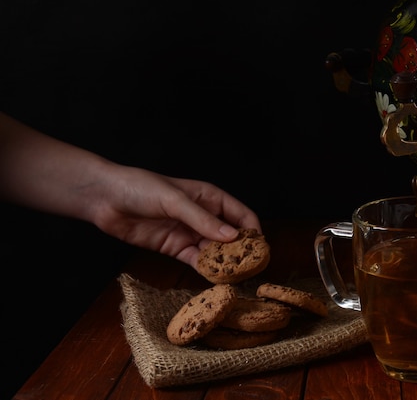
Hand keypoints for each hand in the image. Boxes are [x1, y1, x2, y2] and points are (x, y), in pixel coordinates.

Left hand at [88, 165, 260, 268]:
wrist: (105, 198)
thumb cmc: (140, 188)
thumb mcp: (174, 200)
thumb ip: (203, 219)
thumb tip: (232, 236)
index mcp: (210, 197)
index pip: (241, 215)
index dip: (253, 231)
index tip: (259, 249)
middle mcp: (204, 216)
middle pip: (231, 236)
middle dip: (241, 251)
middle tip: (250, 269)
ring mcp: (190, 233)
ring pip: (215, 251)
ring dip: (225, 263)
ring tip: (235, 278)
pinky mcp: (175, 248)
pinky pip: (197, 261)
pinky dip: (206, 270)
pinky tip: (215, 279)